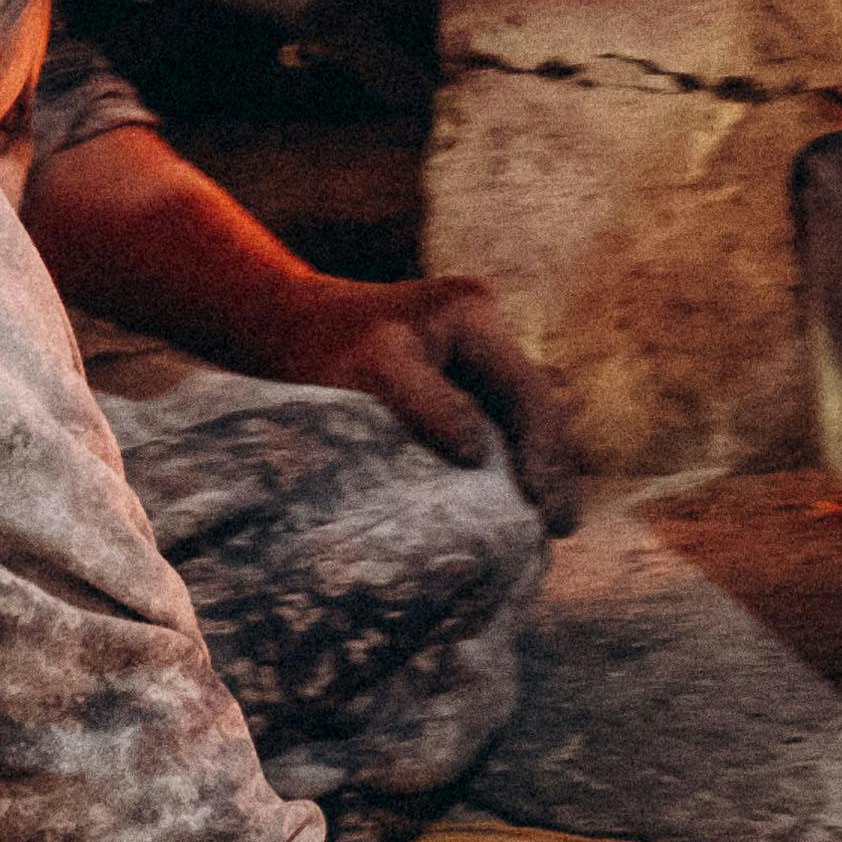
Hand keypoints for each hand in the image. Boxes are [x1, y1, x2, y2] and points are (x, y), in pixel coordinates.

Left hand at [249, 273, 586, 530]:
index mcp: (473, 314)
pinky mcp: (455, 376)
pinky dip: (509, 459)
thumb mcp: (373, 371)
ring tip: (548, 521)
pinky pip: (497, 420)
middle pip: (537, 403)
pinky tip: (513, 500)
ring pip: (523, 414)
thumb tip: (477, 454)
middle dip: (552, 464)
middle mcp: (484, 328)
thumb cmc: (320, 350)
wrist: (280, 326)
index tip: (546, 510)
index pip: (527, 391)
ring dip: (536, 464)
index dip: (545, 452)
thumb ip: (428, 405)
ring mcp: (473, 351)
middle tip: (561, 526)